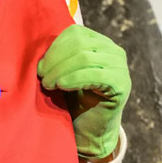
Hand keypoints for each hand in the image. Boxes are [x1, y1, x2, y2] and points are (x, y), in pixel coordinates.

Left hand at [37, 25, 129, 159]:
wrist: (89, 129)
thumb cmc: (75, 99)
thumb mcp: (66, 71)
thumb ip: (60, 56)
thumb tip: (39, 46)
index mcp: (101, 43)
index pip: (76, 33)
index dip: (55, 47)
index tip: (40, 65)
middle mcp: (114, 51)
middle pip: (79, 44)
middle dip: (55, 59)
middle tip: (41, 76)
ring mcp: (121, 67)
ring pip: (85, 57)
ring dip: (60, 70)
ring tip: (48, 84)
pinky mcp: (122, 84)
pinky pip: (94, 75)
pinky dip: (73, 79)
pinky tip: (61, 86)